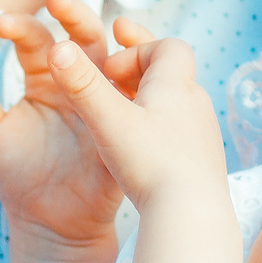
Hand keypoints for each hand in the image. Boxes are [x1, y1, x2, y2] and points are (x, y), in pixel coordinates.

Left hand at [0, 0, 125, 261]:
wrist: (50, 225)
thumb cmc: (17, 178)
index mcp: (45, 81)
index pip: (38, 41)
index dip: (21, 27)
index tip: (0, 24)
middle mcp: (78, 84)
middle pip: (82, 36)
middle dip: (73, 13)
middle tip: (55, 0)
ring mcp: (106, 102)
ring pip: (112, 56)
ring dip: (102, 38)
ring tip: (80, 28)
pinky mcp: (126, 124)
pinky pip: (134, 94)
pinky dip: (131, 74)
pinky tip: (119, 65)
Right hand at [48, 22, 227, 210]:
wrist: (192, 215)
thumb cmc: (153, 164)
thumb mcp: (108, 121)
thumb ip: (83, 85)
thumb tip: (58, 48)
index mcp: (176, 85)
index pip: (166, 47)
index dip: (137, 48)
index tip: (110, 69)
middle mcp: (196, 104)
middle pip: (169, 74)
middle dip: (138, 73)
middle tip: (112, 78)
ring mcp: (202, 134)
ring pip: (173, 105)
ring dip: (147, 104)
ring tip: (121, 119)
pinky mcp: (203, 162)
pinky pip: (178, 134)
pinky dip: (156, 132)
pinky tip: (138, 153)